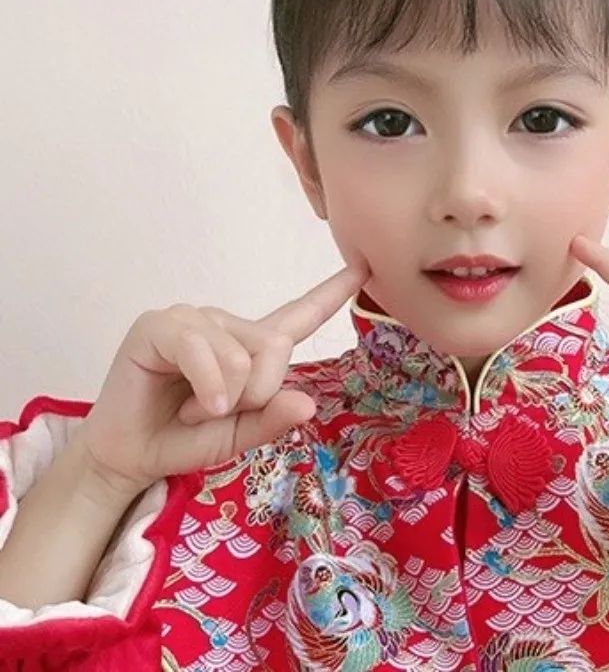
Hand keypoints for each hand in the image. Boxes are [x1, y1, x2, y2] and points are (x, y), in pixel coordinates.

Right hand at [77, 262, 368, 501]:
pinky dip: (205, 385)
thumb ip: (271, 421)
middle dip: (257, 392)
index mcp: (251, 345)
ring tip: (194, 408)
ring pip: (241, 352)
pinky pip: (200, 348)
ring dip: (224, 396)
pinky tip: (191, 406)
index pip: (300, 313)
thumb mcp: (238, 438)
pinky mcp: (159, 325)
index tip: (365, 266)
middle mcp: (226, 324)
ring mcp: (193, 319)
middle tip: (218, 413)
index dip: (333, 291)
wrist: (128, 456)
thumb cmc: (183, 439)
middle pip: (276, 345)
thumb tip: (307, 404)